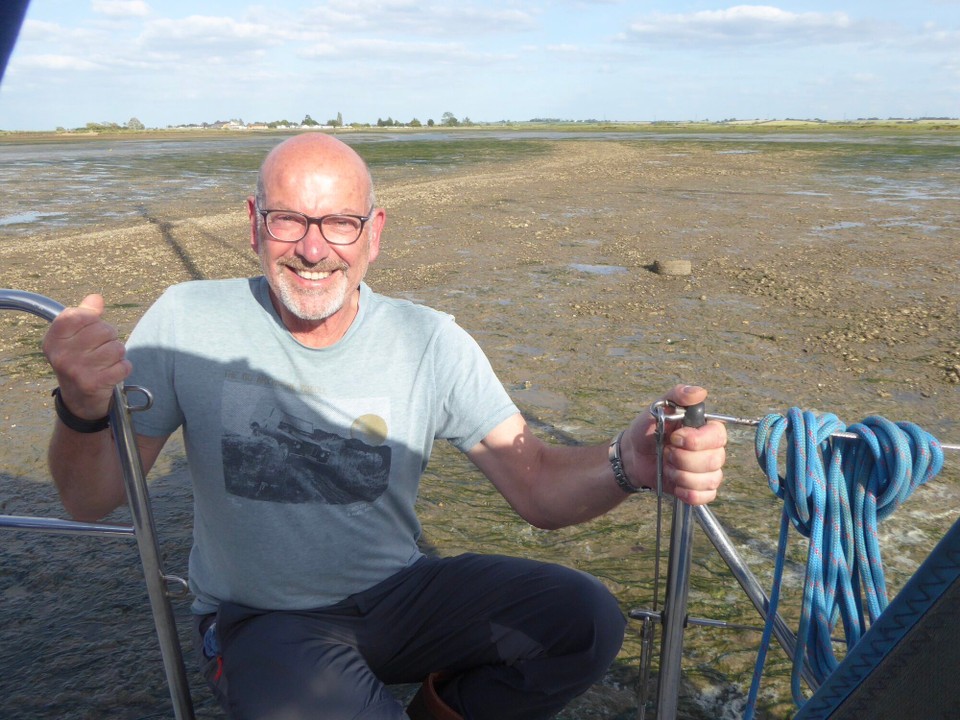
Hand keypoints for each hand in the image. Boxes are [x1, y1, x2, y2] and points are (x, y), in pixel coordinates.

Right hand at [42, 294, 130, 419]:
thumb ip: (85, 315)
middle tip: (99, 352)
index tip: (88, 332)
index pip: (80, 314)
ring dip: (117, 355)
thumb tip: (96, 298)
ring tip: (105, 364)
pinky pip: (124, 365)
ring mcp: (76, 370)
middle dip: (109, 339)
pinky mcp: (94, 383)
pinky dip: (123, 369)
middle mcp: (61, 354)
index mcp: (54, 339)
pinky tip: (111, 374)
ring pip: (117, 348)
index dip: (93, 320)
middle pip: (104, 330)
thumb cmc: (80, 362)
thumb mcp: (74, 338)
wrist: (79, 401)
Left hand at [622, 385, 726, 504]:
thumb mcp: (657, 408)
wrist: (633, 456)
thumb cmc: (646, 430)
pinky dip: (688, 492)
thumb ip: (677, 396)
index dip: (696, 441)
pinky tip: (676, 485)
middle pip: (714, 460)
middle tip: (666, 453)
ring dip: (682, 476)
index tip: (674, 438)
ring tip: (668, 468)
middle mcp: (712, 450)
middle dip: (683, 459)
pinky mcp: (700, 489)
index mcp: (705, 429)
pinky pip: (706, 496)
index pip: (718, 436)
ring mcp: (708, 471)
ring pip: (710, 480)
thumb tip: (700, 392)